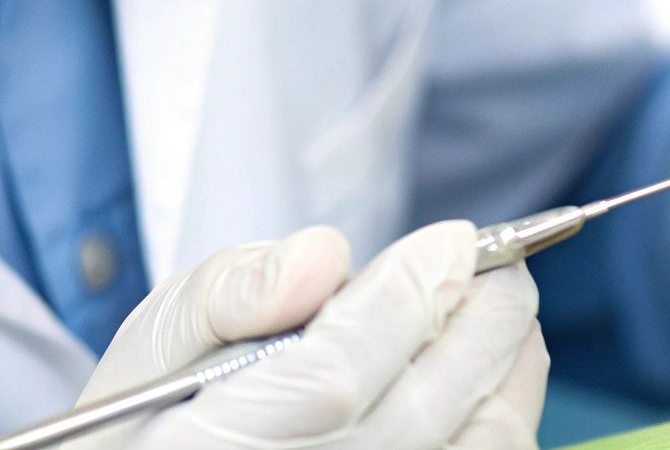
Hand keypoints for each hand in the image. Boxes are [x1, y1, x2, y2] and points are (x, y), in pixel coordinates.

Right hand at [70, 220, 546, 448]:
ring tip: (506, 306)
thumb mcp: (167, 330)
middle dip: (481, 316)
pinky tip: (499, 369)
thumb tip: (322, 258)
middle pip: (422, 405)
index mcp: (217, 439)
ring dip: (508, 364)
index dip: (405, 297)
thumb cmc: (161, 403)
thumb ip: (236, 288)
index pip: (334, 373)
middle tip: (500, 262)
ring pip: (473, 444)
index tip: (450, 239)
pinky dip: (505, 413)